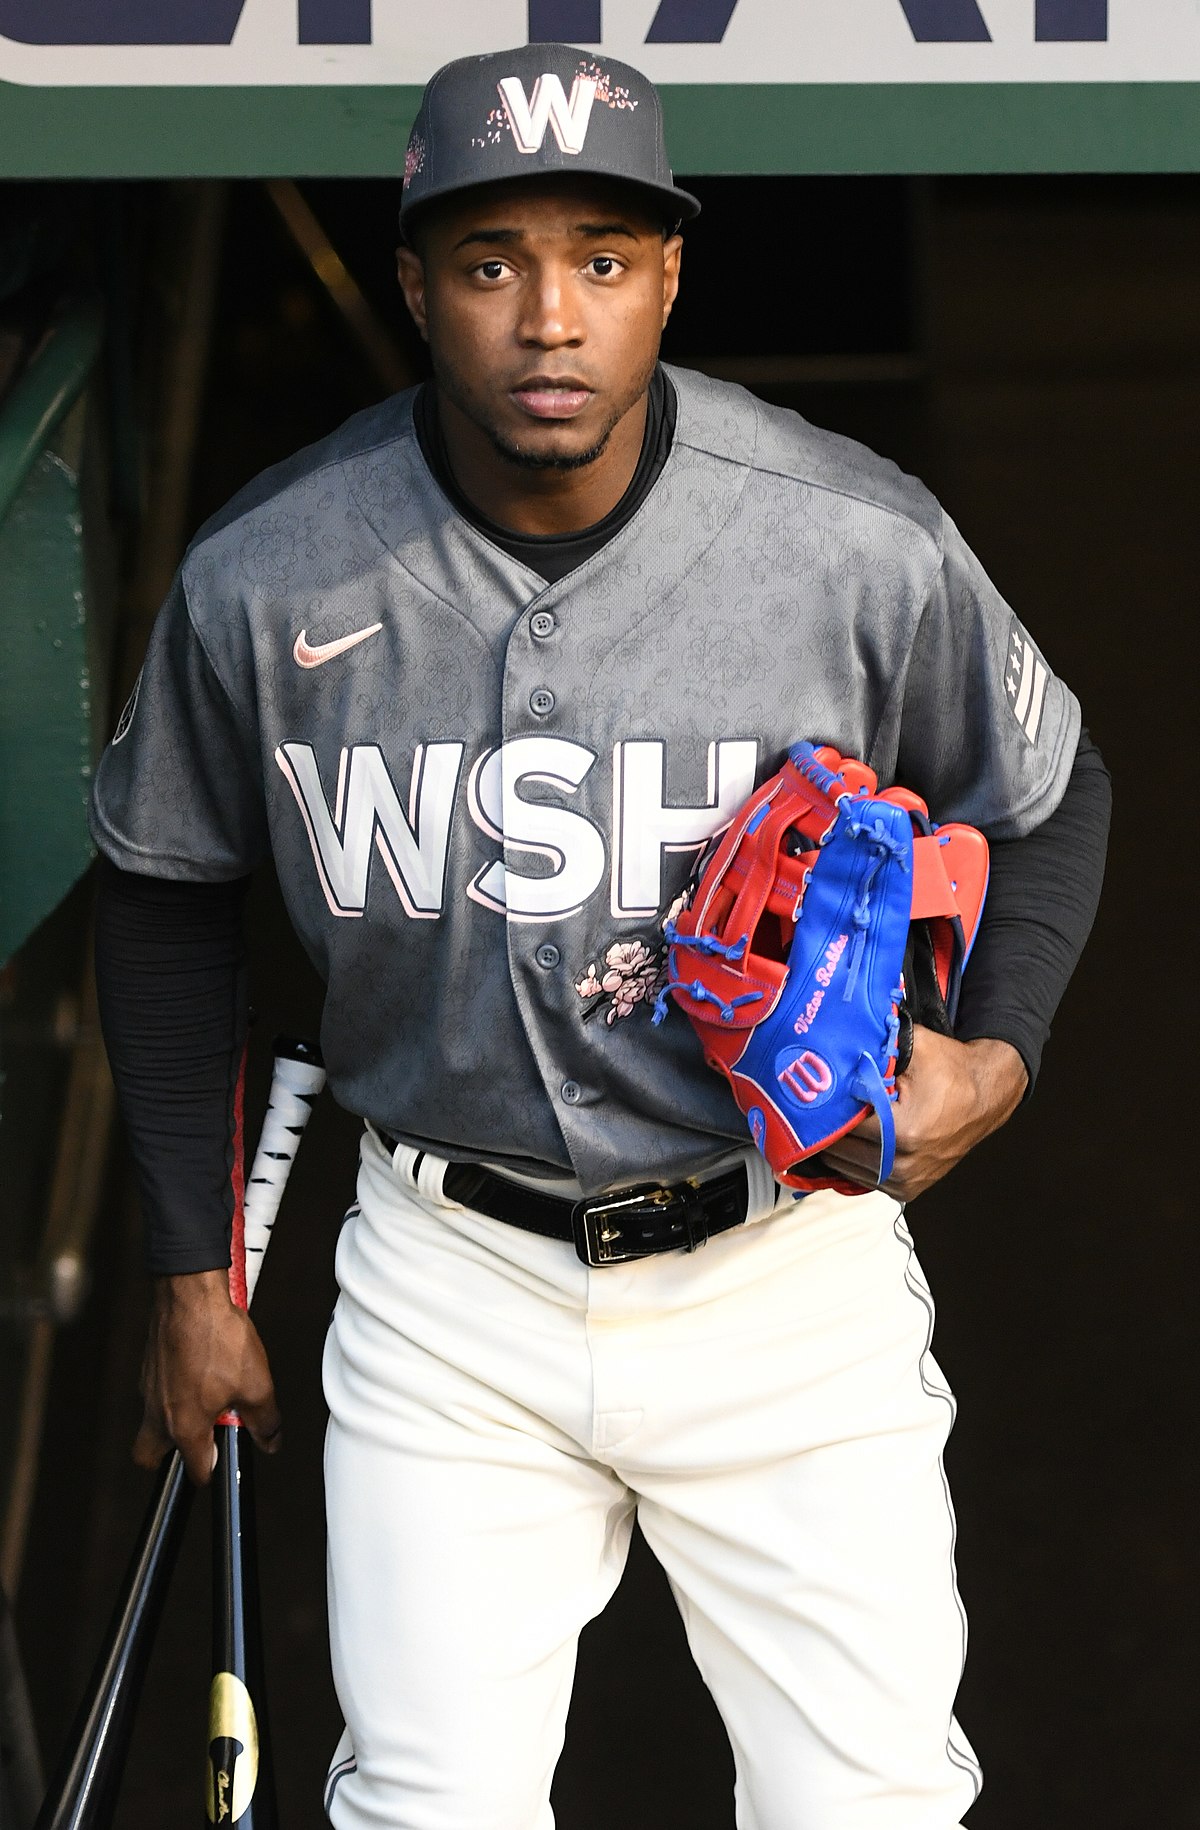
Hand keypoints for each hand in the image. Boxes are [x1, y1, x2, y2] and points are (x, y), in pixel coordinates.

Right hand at [134, 1268, 281, 1484]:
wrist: (190, 1294)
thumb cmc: (216, 1336)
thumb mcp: (256, 1384)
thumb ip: (265, 1420)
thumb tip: (271, 1439)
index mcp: (185, 1427)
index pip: (196, 1470)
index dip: (215, 1471)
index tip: (225, 1462)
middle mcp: (159, 1414)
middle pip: (151, 1456)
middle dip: (173, 1457)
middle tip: (202, 1439)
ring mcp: (149, 1390)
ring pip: (153, 1422)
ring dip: (178, 1419)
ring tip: (209, 1398)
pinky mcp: (149, 1367)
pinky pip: (157, 1393)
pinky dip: (175, 1391)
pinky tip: (200, 1372)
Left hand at [816, 1027, 1028, 1202]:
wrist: (986, 1096)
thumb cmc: (952, 1071)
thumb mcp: (915, 1047)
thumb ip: (875, 1047)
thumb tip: (836, 1046)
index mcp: (903, 1132)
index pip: (841, 1124)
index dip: (825, 1107)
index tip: (814, 1094)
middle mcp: (904, 1164)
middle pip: (839, 1150)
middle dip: (825, 1127)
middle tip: (813, 1107)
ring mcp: (906, 1181)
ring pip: (846, 1168)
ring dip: (835, 1147)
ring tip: (830, 1121)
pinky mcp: (908, 1190)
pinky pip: (863, 1178)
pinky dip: (852, 1160)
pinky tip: (848, 1139)